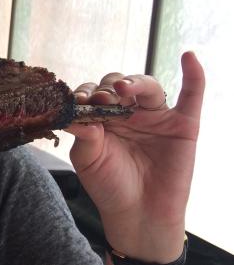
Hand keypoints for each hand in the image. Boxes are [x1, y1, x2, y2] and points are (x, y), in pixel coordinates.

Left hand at [65, 51, 204, 262]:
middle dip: (108, 87)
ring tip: (124, 88)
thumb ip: (83, 135)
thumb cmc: (109, 185)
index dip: (86, 92)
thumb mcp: (88, 159)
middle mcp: (129, 112)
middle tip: (101, 99)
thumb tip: (76, 113)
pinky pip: (192, 95)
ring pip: (147, 86)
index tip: (80, 100)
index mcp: (103, 117)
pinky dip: (194, 75)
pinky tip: (189, 57)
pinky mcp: (183, 125)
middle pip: (118, 84)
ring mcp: (156, 117)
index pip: (93, 92)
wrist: (139, 214)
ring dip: (135, 82)